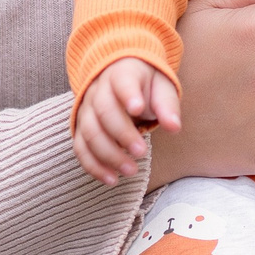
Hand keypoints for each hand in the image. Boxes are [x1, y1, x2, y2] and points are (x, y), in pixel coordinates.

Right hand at [74, 59, 178, 184]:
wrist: (119, 78)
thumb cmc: (145, 86)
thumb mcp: (161, 88)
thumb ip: (167, 106)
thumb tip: (174, 127)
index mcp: (121, 74)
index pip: (122, 82)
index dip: (128, 95)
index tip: (137, 109)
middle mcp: (98, 90)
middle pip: (103, 111)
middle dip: (121, 134)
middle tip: (142, 152)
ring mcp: (86, 110)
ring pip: (89, 132)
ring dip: (108, 154)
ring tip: (131, 170)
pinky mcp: (80, 128)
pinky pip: (81, 148)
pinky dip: (93, 166)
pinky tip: (111, 179)